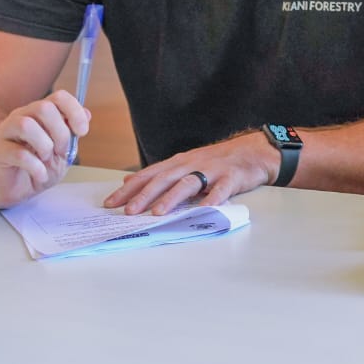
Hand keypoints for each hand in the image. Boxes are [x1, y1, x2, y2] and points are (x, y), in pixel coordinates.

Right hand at [0, 90, 89, 208]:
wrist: (19, 190)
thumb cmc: (41, 166)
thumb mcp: (64, 150)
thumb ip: (72, 132)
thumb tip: (87, 114)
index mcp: (39, 113)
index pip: (59, 97)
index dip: (74, 111)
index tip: (83, 131)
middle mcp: (21, 116)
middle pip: (43, 108)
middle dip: (60, 132)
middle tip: (62, 151)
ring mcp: (6, 132)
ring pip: (26, 125)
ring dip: (45, 146)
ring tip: (46, 160)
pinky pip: (19, 154)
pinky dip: (36, 167)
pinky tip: (40, 174)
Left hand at [103, 132, 275, 214]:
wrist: (253, 150)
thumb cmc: (217, 160)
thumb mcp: (186, 162)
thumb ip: (159, 173)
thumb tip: (129, 179)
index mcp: (179, 162)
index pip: (149, 174)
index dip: (129, 188)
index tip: (111, 203)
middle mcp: (192, 164)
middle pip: (165, 178)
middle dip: (145, 195)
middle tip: (128, 211)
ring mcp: (212, 170)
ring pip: (188, 183)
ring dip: (171, 198)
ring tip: (158, 213)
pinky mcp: (232, 177)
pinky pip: (221, 189)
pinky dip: (212, 199)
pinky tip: (204, 209)